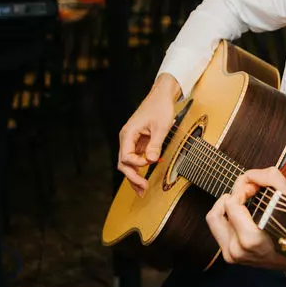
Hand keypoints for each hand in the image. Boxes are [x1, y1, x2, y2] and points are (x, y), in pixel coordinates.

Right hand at [117, 73, 180, 195]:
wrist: (162, 95)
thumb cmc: (160, 107)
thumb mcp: (161, 126)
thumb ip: (155, 144)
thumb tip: (152, 160)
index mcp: (128, 134)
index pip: (126, 157)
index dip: (137, 164)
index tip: (150, 163)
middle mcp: (127, 138)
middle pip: (124, 163)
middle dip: (132, 178)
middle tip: (143, 190)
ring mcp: (132, 140)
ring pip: (129, 163)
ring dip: (135, 176)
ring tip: (142, 191)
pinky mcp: (139, 141)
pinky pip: (136, 158)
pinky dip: (141, 168)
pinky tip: (146, 177)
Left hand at [206, 167, 285, 268]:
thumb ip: (269, 178)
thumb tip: (247, 176)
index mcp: (251, 240)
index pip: (231, 203)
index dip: (243, 189)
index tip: (256, 188)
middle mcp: (237, 251)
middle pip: (216, 213)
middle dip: (232, 197)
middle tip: (249, 193)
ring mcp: (232, 256)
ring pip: (215, 220)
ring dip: (228, 207)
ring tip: (246, 202)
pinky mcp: (230, 257)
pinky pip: (220, 230)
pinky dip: (229, 218)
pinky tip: (245, 215)